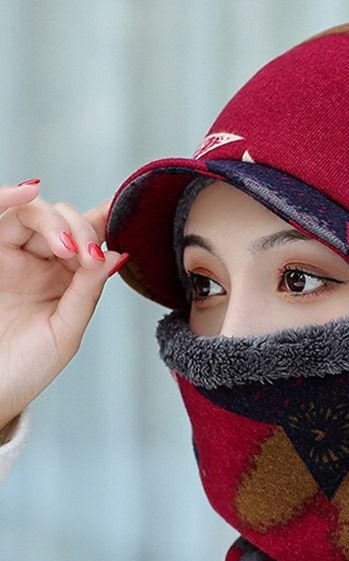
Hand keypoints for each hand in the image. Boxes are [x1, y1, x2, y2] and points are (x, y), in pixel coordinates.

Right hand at [0, 180, 126, 432]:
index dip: (103, 220)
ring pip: (31, 214)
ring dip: (53, 220)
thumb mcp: (66, 330)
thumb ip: (87, 291)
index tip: (123, 209)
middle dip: (80, 227)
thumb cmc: (27, 368)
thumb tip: (116, 255)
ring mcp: (9, 258)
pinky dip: (7, 198)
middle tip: (87, 255)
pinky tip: (28, 192)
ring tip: (69, 247)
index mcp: (64, 280)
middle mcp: (37, 263)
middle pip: (61, 220)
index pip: (87, 239)